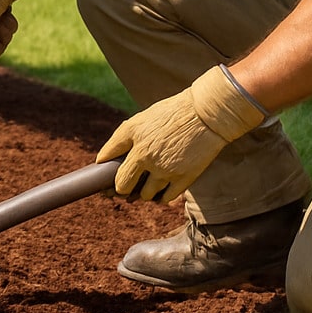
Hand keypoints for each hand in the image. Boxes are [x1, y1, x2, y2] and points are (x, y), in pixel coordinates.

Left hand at [96, 65, 269, 202]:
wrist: (207, 114)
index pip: (109, 162)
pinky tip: (162, 189)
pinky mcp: (183, 179)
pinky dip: (160, 197)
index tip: (105, 179)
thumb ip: (122, 139)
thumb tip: (103, 159)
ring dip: (144, 193)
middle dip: (123, 188)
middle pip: (124, 186)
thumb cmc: (173, 113)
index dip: (105, 174)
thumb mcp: (142, 119)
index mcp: (134, 138)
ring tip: (148, 184)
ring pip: (145, 195)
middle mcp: (146, 156)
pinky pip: (165, 199)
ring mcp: (166, 170)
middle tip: (126, 187)